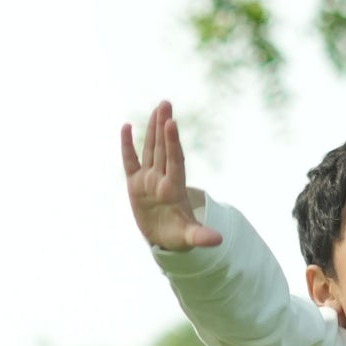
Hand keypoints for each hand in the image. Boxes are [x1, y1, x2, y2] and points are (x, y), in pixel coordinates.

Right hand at [120, 100, 221, 249]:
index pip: (174, 161)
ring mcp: (149, 180)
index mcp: (174, 189)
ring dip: (152, 129)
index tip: (171, 123)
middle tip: (166, 104)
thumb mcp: (189, 238)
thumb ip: (201, 236)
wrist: (166, 238)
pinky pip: (130, 161)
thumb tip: (218, 241)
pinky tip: (126, 127)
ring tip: (157, 108)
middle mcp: (162, 179)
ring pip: (150, 150)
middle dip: (163, 127)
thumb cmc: (179, 236)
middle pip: (163, 149)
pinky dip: (127, 146)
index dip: (172, 143)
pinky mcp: (135, 184)